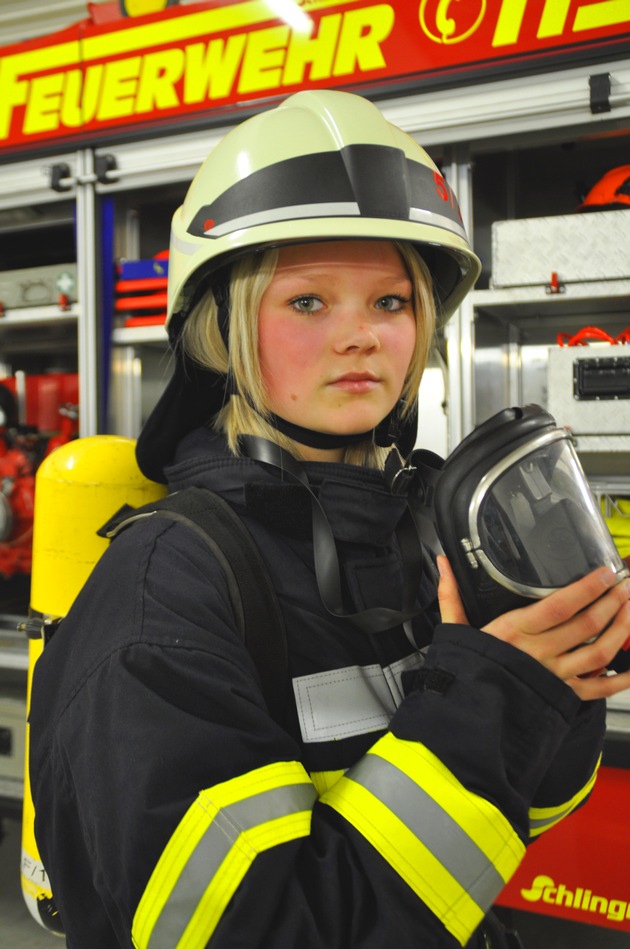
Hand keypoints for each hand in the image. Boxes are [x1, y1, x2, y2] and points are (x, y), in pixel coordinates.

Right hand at [437, 556, 629, 699]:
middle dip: (613, 601)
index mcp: (514, 631)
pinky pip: (600, 688)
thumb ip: (451, 595)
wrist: (465, 718)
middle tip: (626, 584)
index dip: (588, 588)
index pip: (560, 605)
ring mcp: (555, 675)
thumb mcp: (455, 630)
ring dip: (622, 628)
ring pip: (600, 651)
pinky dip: (623, 678)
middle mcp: (540, 653)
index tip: (605, 572)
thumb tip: (442, 565)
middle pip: (587, 624)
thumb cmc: (462, 673)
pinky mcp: (563, 696)